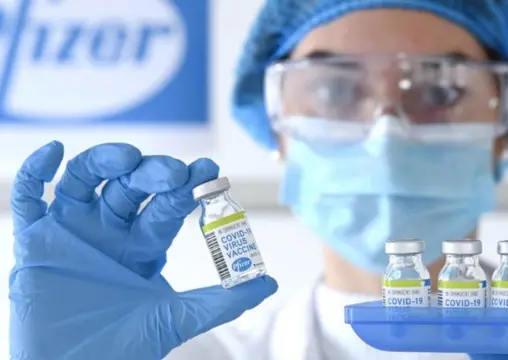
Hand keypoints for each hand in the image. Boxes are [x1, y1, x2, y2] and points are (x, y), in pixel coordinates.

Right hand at [9, 141, 277, 359]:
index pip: (167, 205)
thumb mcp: (178, 318)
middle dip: (151, 174)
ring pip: (84, 180)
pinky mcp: (34, 240)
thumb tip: (271, 282)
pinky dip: (35, 172)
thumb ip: (224, 301)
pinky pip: (29, 198)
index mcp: (143, 243)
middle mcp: (110, 230)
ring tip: (125, 158)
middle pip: (129, 186)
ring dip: (102, 162)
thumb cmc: (124, 346)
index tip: (209, 170)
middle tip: (173, 173)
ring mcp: (72, 231)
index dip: (187, 186)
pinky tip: (54, 152)